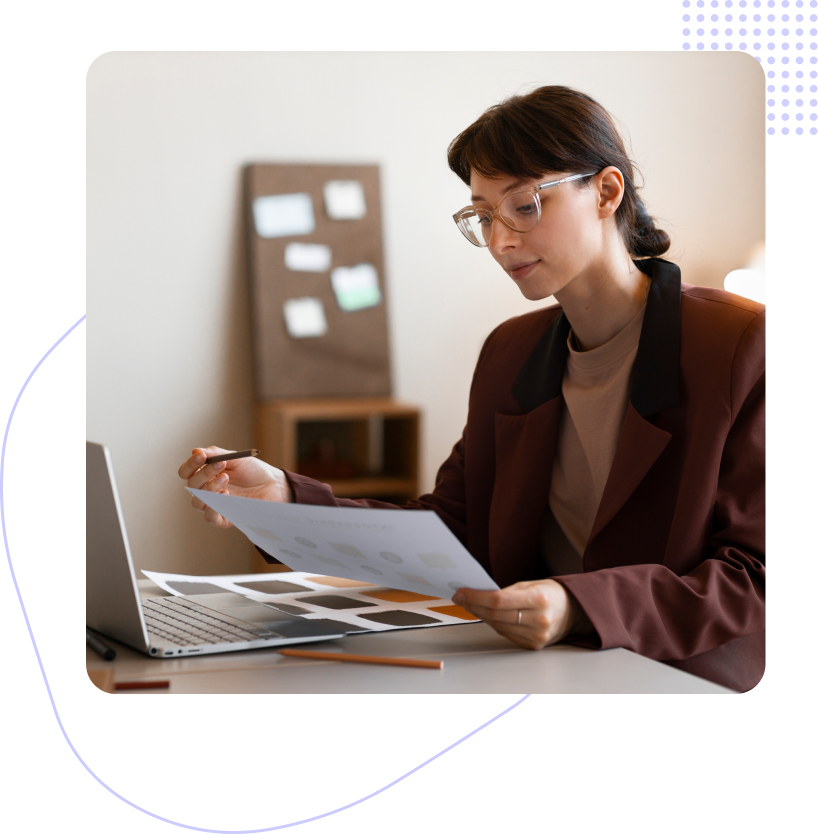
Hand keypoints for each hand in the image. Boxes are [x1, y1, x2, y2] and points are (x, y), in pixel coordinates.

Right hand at [177, 446, 293, 527]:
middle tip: (222, 464)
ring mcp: (214, 504)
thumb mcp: (236, 458)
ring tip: (225, 478)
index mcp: (205, 475)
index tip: (201, 456)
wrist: (274, 485)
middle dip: (204, 473)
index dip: (190, 464)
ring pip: (197, 502)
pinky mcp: (224, 518)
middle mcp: (206, 490)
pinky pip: (209, 517)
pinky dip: (213, 507)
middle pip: (191, 485)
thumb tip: (195, 451)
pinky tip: (226, 494)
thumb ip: (216, 454)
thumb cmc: (253, 471)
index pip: (186, 472)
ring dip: (209, 489)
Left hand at [452, 579, 592, 649]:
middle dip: (474, 605)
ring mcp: (537, 635)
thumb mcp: (532, 584)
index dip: (476, 597)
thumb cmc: (551, 594)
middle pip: (496, 614)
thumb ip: (507, 591)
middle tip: (460, 598)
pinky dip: (494, 624)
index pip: (499, 600)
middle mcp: (539, 619)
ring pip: (498, 626)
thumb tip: (478, 595)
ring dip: (481, 615)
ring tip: (470, 605)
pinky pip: (506, 634)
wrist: (574, 611)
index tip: (462, 592)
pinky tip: (486, 615)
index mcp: (539, 599)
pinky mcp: (534, 645)